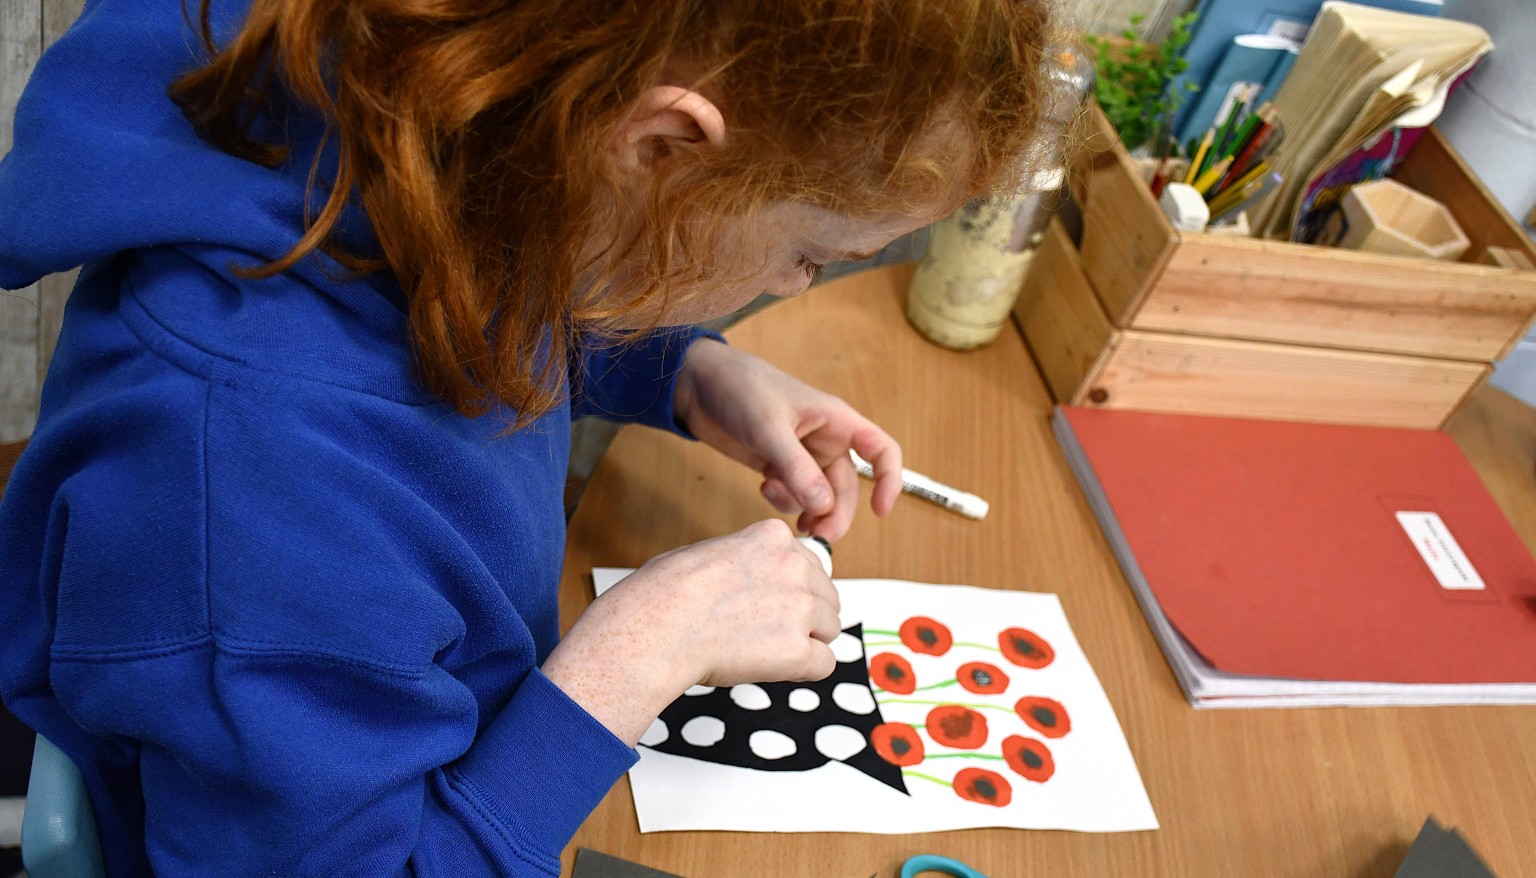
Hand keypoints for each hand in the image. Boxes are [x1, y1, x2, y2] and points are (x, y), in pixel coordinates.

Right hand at [543, 520, 839, 744]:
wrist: (655, 629)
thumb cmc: (665, 593)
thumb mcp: (709, 551)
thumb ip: (746, 560)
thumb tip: (753, 579)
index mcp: (773, 537)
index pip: (809, 564)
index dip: (789, 588)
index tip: (766, 601)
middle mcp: (795, 567)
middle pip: (826, 597)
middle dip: (804, 616)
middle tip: (765, 630)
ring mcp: (800, 609)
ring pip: (830, 630)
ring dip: (805, 641)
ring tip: (762, 648)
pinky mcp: (797, 650)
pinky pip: (824, 664)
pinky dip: (802, 671)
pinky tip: (772, 667)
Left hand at [672, 339, 901, 539]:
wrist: (700, 384)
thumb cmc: (741, 388)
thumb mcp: (769, 428)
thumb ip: (797, 468)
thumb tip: (823, 506)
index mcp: (836, 422)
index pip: (881, 451)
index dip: (889, 481)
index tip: (879, 512)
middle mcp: (824, 441)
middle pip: (846, 488)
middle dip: (835, 513)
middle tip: (818, 534)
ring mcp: (801, 456)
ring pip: (819, 497)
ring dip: (804, 508)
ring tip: (774, 496)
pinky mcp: (777, 467)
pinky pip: (793, 495)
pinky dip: (783, 500)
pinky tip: (763, 486)